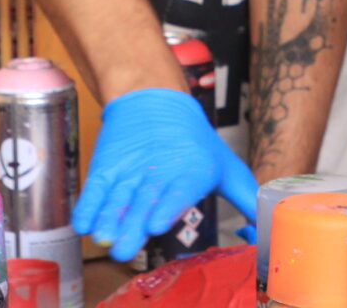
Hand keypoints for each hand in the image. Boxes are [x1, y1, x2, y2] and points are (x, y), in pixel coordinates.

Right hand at [74, 87, 260, 261]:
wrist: (154, 100)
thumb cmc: (195, 142)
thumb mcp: (226, 167)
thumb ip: (247, 200)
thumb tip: (262, 233)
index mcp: (192, 171)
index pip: (179, 190)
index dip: (167, 206)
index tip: (156, 223)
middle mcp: (159, 171)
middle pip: (144, 201)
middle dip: (132, 225)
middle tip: (125, 247)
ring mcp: (130, 170)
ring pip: (117, 198)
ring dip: (108, 219)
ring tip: (104, 237)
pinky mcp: (107, 167)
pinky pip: (95, 188)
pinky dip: (88, 206)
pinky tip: (84, 224)